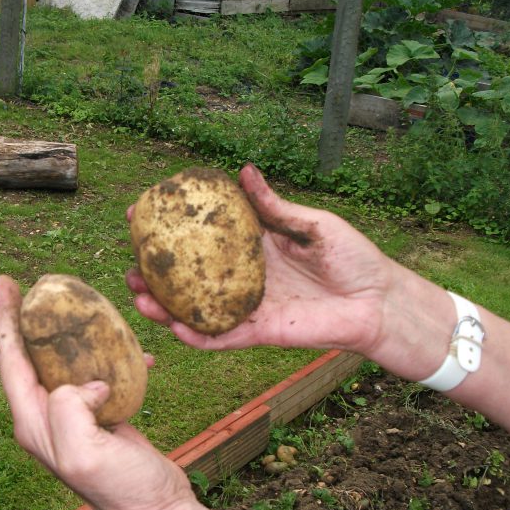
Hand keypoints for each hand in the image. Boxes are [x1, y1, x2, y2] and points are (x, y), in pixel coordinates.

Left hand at [0, 276, 192, 509]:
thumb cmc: (122, 488)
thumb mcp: (85, 451)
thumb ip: (68, 410)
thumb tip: (87, 382)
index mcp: (34, 423)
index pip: (10, 360)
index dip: (4, 320)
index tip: (3, 283)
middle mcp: (46, 420)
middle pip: (30, 357)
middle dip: (29, 320)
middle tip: (36, 285)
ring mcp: (73, 420)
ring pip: (64, 363)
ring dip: (71, 335)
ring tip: (82, 308)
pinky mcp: (100, 419)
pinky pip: (97, 377)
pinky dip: (113, 360)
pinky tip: (138, 354)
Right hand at [127, 164, 399, 355]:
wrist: (379, 301)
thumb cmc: (354, 258)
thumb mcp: (314, 223)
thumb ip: (275, 206)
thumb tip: (243, 172)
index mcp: (252, 247)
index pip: (202, 237)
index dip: (170, 226)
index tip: (141, 211)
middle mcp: (241, 279)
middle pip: (187, 278)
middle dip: (153, 272)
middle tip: (130, 260)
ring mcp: (247, 308)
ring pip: (193, 310)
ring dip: (162, 307)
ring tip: (136, 295)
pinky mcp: (258, 333)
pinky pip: (219, 338)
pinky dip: (193, 336)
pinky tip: (171, 327)